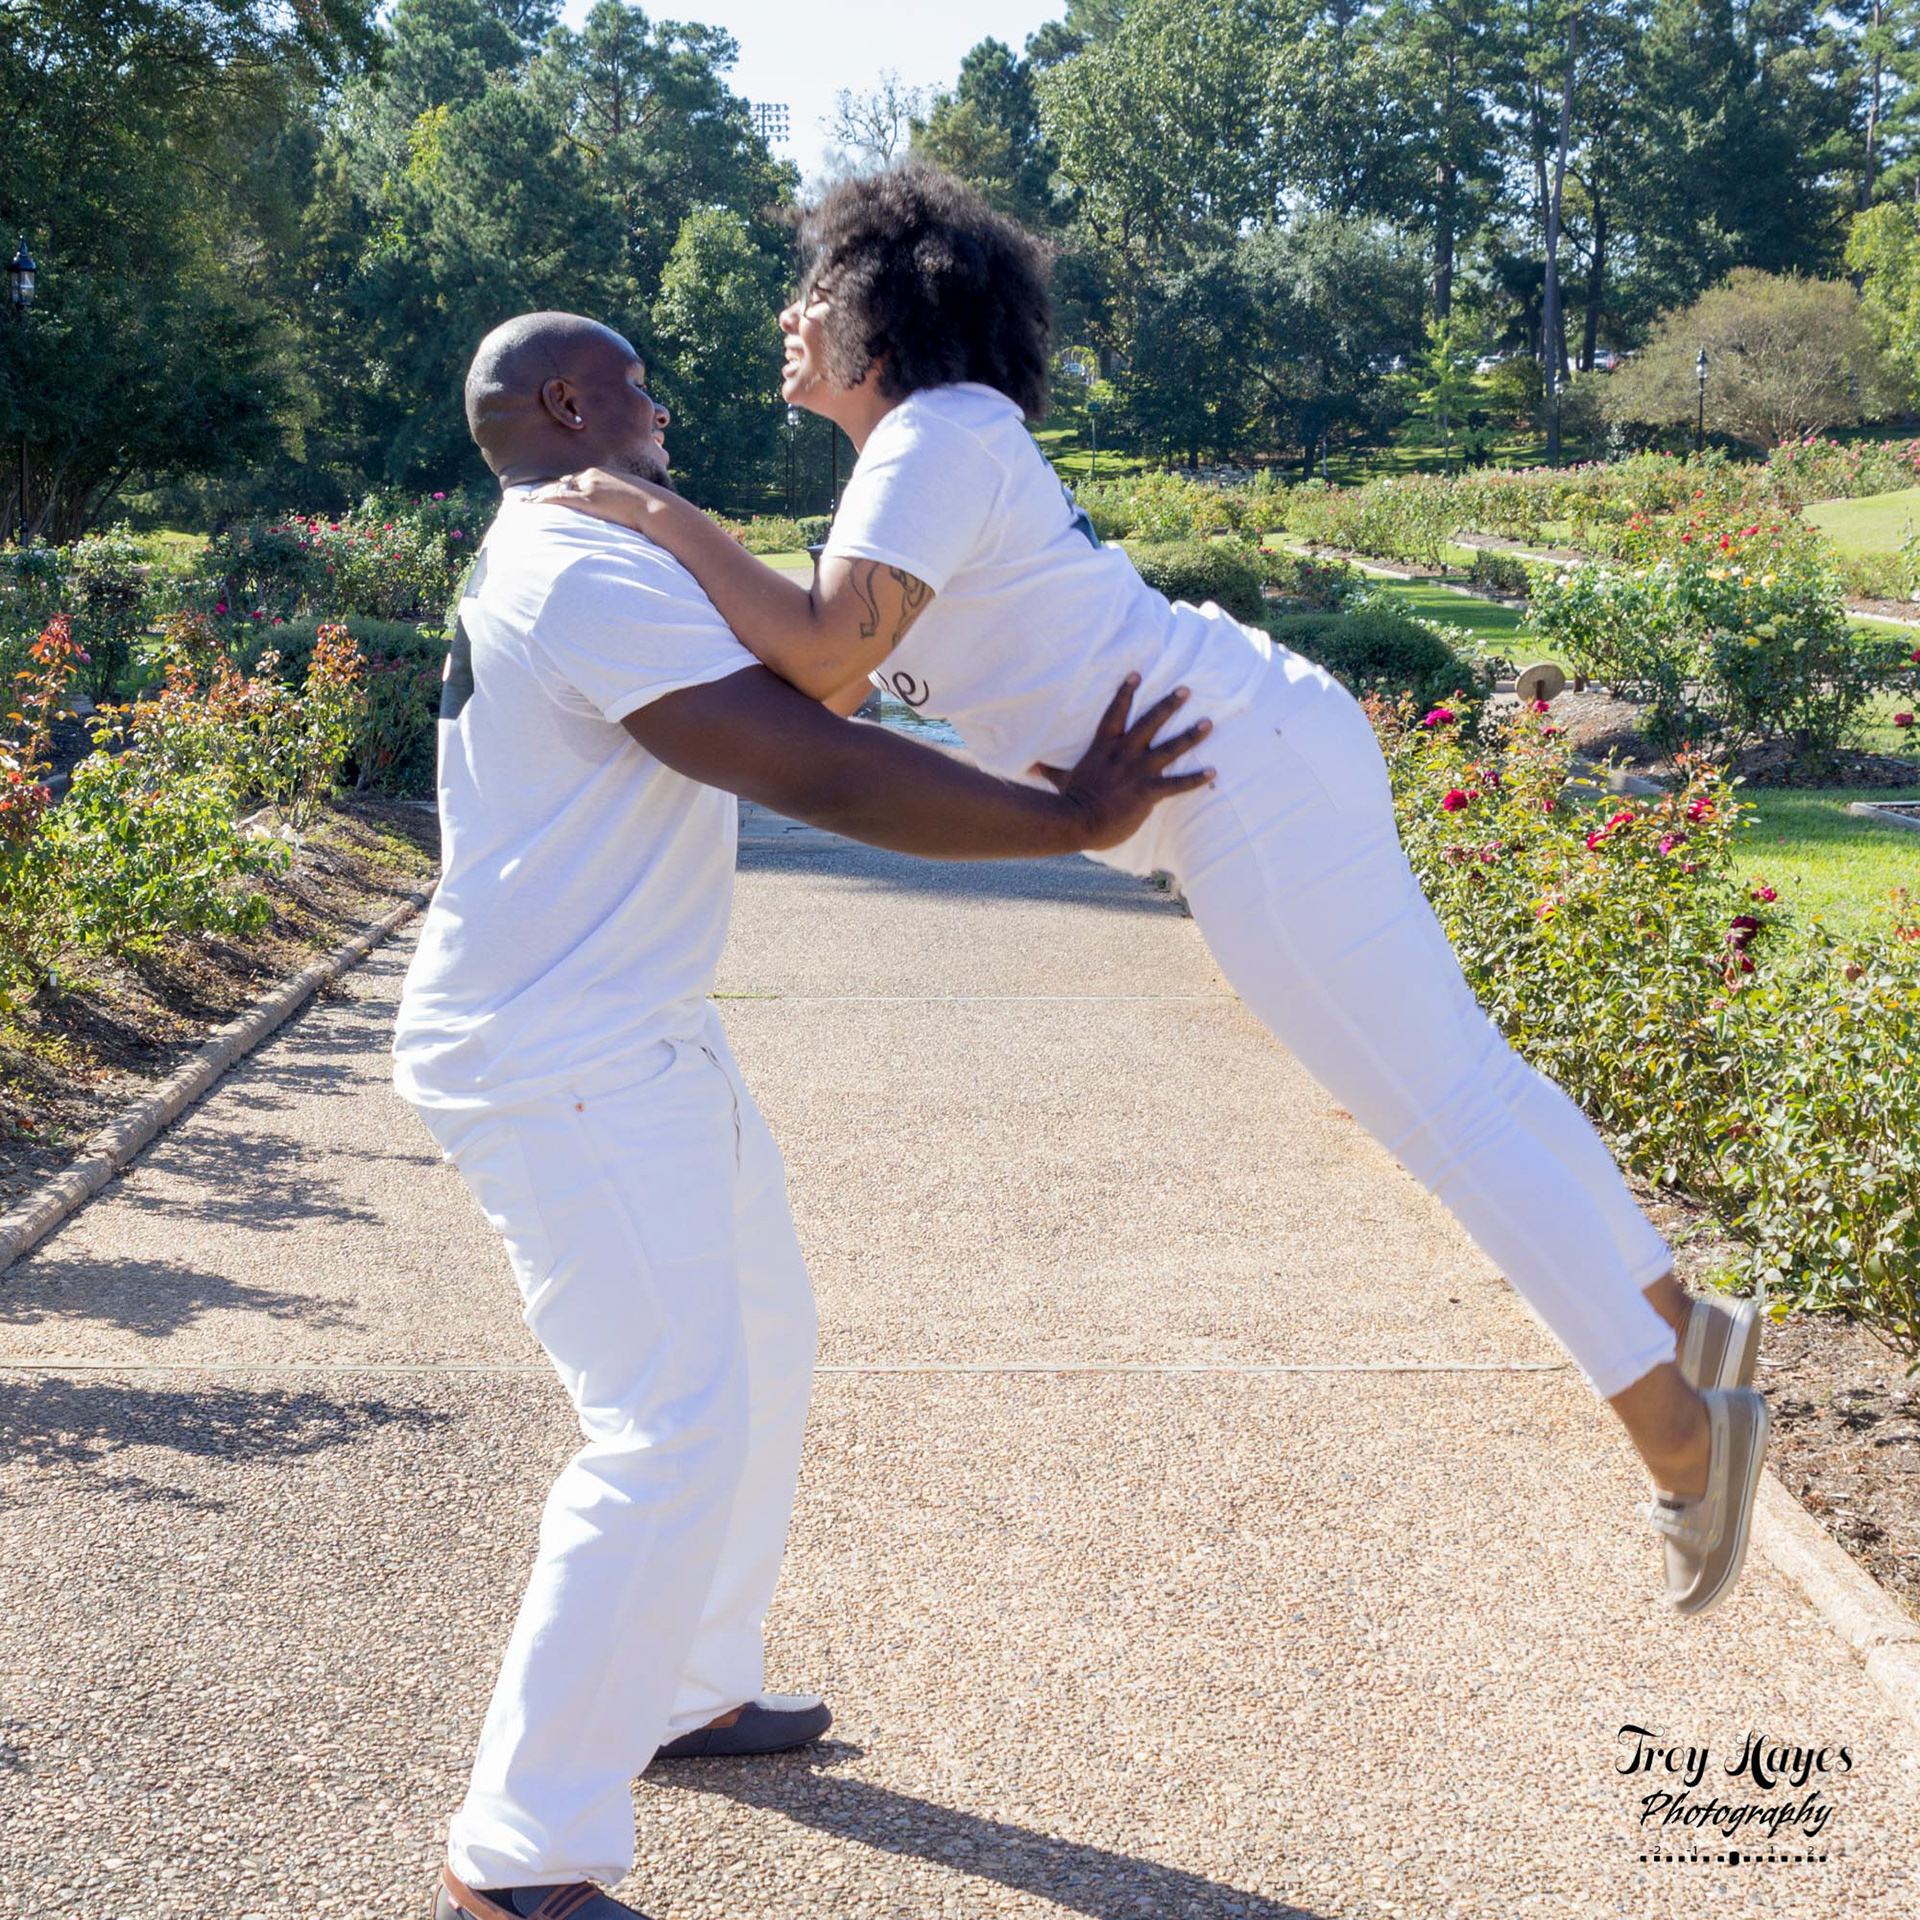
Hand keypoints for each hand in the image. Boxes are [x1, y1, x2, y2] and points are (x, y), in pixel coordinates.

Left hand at [529, 466, 664, 530]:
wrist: (656, 507)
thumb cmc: (651, 508)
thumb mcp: (634, 499)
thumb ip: (621, 502)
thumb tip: (621, 513)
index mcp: (603, 474)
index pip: (576, 479)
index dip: (561, 486)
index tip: (550, 490)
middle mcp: (592, 475)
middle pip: (563, 481)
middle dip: (546, 488)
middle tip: (529, 494)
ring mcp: (589, 486)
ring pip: (556, 488)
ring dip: (539, 495)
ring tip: (524, 501)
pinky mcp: (588, 499)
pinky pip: (559, 498)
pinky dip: (543, 500)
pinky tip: (531, 503)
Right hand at [1032, 676, 1214, 850]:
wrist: (1075, 821)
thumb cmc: (1067, 802)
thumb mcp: (1058, 780)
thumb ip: (1048, 769)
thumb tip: (1028, 766)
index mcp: (1102, 748)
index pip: (1115, 713)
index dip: (1125, 692)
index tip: (1137, 674)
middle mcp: (1122, 754)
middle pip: (1149, 723)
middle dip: (1169, 705)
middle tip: (1186, 690)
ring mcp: (1136, 772)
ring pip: (1169, 748)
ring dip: (1190, 735)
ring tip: (1208, 723)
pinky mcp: (1146, 792)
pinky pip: (1176, 784)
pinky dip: (1196, 779)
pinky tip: (1213, 771)